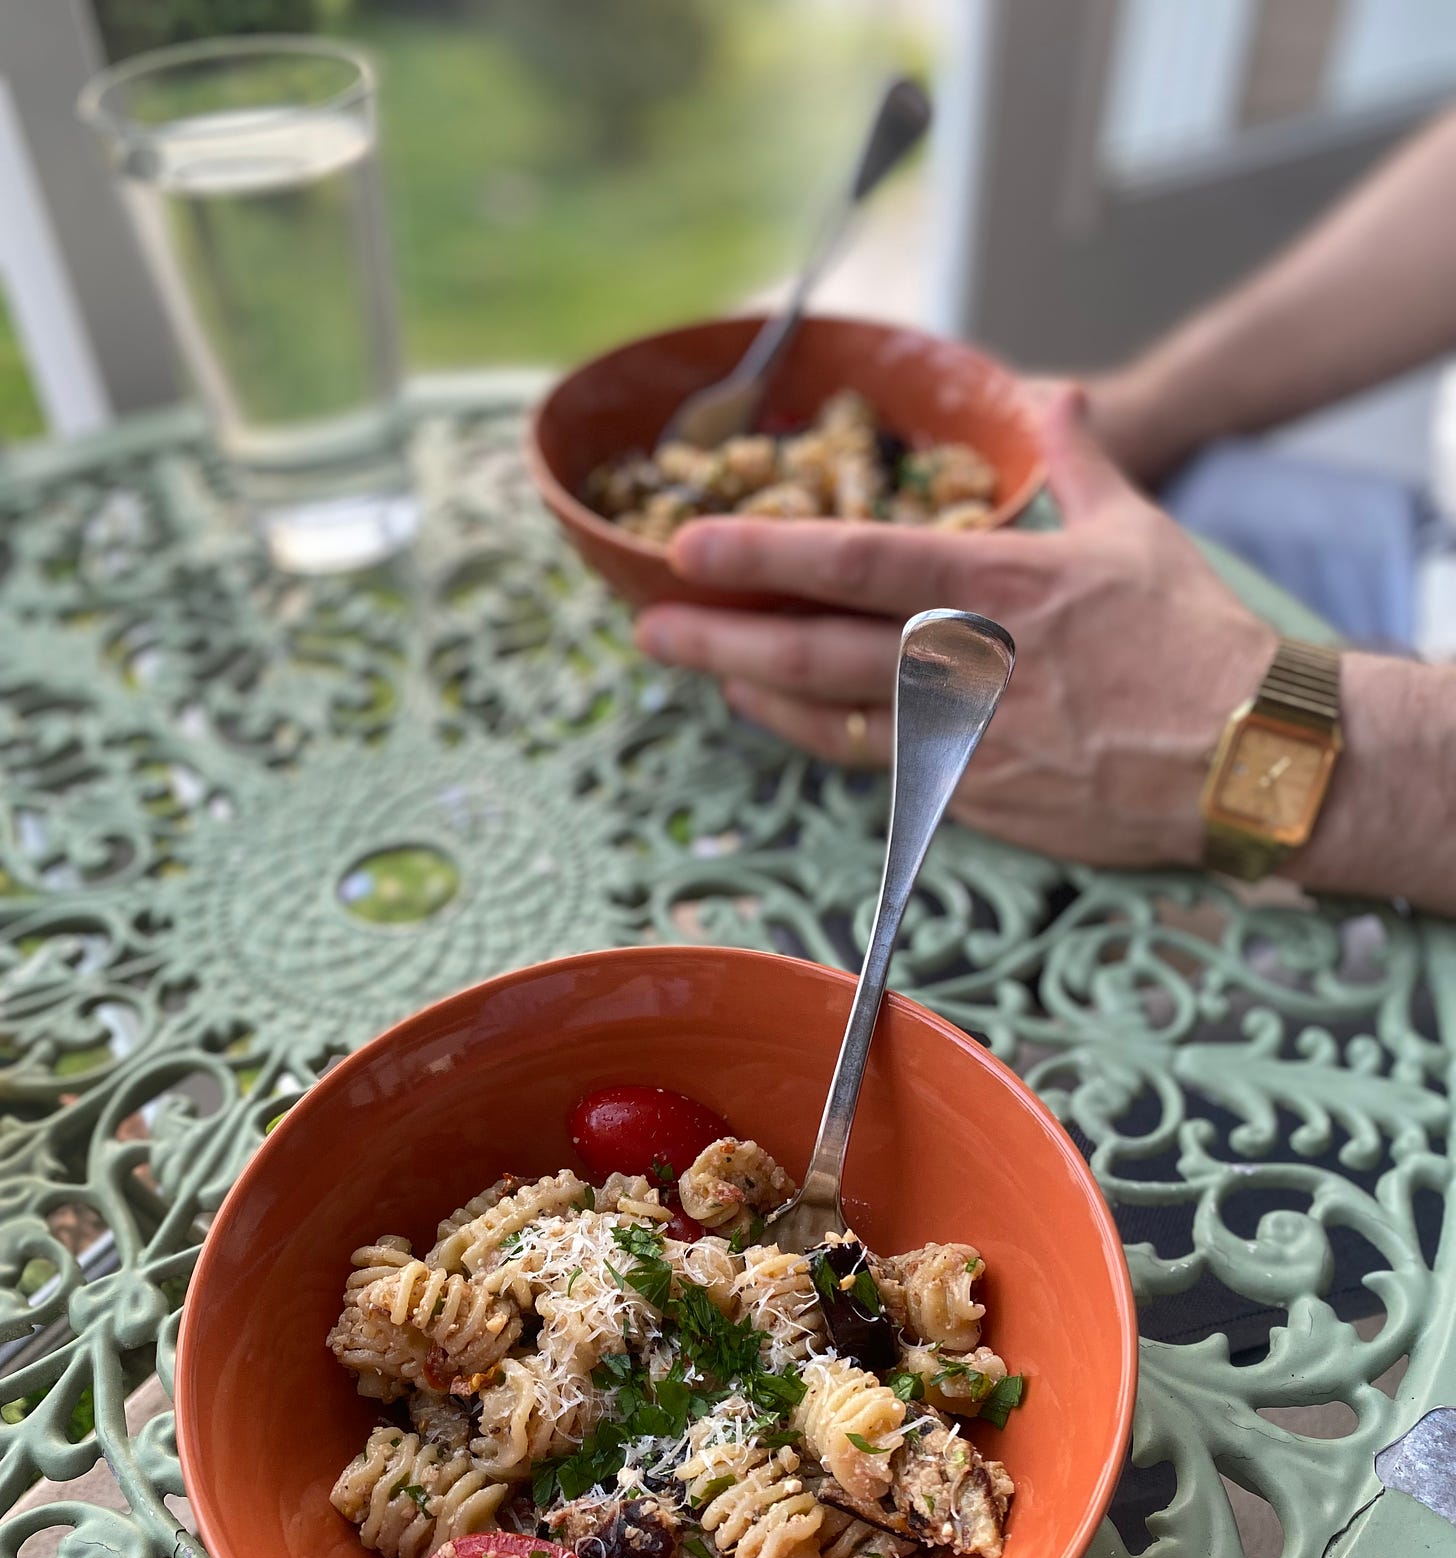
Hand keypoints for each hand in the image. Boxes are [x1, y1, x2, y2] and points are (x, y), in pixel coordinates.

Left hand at [634, 387, 1274, 871]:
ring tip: (703, 668)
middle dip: (721, 637)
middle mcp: (968, 665)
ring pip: (832, 719)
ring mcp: (964, 741)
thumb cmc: (1193, 639)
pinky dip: (825, 736)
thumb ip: (1079, 458)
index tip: (690, 546)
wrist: (1246, 761)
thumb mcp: (1135, 530)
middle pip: (817, 651)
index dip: (765, 553)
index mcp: (1000, 585)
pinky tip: (783, 713)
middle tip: (650, 626)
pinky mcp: (972, 800)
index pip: (859, 561)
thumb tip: (1051, 395)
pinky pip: (880, 767)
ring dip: (758, 692)